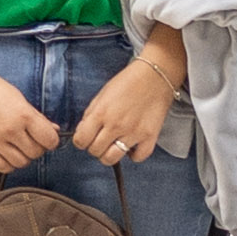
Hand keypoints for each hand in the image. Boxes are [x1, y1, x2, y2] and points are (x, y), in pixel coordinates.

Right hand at [0, 62, 61, 174]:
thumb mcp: (21, 100)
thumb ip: (38, 118)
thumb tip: (55, 131)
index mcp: (23, 115)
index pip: (49, 140)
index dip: (51, 141)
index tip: (47, 138)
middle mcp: (10, 130)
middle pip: (36, 153)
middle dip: (38, 148)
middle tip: (31, 140)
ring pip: (20, 163)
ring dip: (23, 157)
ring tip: (18, 146)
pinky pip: (2, 166)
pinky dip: (9, 164)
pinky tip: (7, 153)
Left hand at [73, 42, 183, 164]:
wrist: (155, 76)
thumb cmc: (128, 82)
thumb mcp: (102, 95)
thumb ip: (90, 115)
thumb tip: (83, 132)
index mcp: (101, 112)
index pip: (80, 140)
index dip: (81, 140)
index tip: (86, 137)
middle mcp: (116, 125)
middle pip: (95, 151)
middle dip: (95, 146)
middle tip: (101, 138)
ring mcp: (133, 133)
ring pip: (111, 159)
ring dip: (110, 154)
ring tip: (114, 144)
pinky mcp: (149, 137)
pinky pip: (137, 157)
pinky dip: (133, 154)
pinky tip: (132, 144)